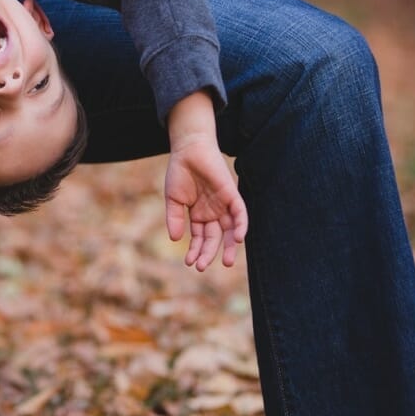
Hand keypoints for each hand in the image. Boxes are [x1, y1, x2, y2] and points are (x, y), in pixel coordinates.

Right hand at [163, 92, 247, 270]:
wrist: (188, 149)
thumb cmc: (179, 172)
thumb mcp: (173, 199)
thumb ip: (175, 218)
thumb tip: (175, 239)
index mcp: (199, 215)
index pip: (200, 238)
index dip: (196, 251)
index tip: (189, 263)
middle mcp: (213, 213)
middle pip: (214, 238)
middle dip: (209, 253)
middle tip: (201, 267)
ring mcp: (223, 205)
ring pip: (229, 230)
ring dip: (228, 246)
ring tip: (224, 262)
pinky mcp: (232, 194)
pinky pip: (240, 213)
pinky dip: (241, 226)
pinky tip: (237, 239)